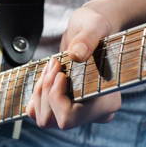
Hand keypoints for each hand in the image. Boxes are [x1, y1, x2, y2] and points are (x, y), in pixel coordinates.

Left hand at [26, 6, 121, 128]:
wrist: (92, 30)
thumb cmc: (96, 27)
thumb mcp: (93, 26)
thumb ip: (87, 39)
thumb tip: (76, 55)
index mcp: (108, 101)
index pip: (70, 117)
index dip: (56, 96)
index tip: (60, 72)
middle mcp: (95, 113)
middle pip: (54, 120)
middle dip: (45, 92)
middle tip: (53, 65)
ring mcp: (81, 113)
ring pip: (46, 120)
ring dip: (41, 93)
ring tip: (50, 69)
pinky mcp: (68, 108)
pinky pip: (43, 115)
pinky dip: (38, 98)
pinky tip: (46, 79)